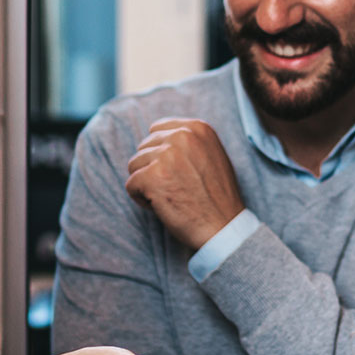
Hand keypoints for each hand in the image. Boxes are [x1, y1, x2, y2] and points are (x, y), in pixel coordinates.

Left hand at [125, 118, 244, 248]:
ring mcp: (166, 156)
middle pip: (144, 148)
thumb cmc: (217, 197)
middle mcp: (181, 136)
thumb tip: (159, 138)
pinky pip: (131, 184)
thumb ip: (189, 142)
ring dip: (146, 184)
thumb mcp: (212, 156)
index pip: (156, 130)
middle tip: (175, 187)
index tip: (174, 171)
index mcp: (197, 128)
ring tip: (169, 196)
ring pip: (134, 165)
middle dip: (153, 168)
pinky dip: (141, 199)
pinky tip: (161, 206)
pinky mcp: (152, 177)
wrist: (223, 227)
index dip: (160, 153)